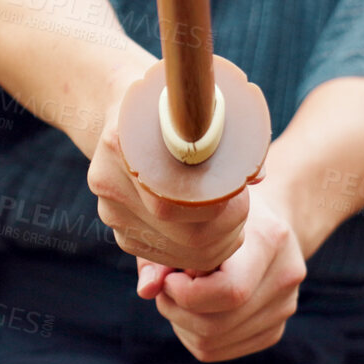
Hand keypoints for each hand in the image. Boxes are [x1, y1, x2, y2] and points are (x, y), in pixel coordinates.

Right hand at [86, 95, 250, 271]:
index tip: (238, 185)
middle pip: (176, 224)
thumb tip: (256, 175)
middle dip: (225, 222)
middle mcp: (107, 180)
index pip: (174, 191)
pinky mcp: (121, 233)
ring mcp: (110, 211)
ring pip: (177, 249)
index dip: (217, 197)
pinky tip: (216, 231)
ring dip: (218, 240)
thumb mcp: (195, 107)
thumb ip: (225, 139)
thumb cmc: (174, 109)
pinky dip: (201, 250)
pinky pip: (169, 256)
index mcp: (119, 141)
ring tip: (234, 218)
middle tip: (243, 204)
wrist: (129, 116)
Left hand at [135, 187, 305, 362]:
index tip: (169, 275)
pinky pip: (219, 351)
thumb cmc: (217, 216)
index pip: (229, 291)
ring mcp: (285, 307)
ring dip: (181, 323)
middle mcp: (285, 277)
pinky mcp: (274, 329)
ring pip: (213, 342)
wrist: (263, 222)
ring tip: (178, 293)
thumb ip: (163, 252)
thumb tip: (146, 290)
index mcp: (270, 239)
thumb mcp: (189, 219)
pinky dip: (194, 334)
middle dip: (176, 310)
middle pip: (217, 324)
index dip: (185, 292)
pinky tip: (193, 308)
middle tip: (165, 286)